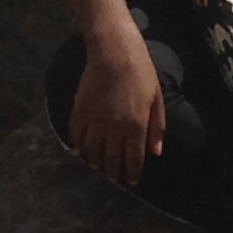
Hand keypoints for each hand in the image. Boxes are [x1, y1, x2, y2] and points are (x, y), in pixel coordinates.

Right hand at [70, 33, 165, 186]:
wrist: (114, 51)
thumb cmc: (141, 71)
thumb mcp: (156, 98)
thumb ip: (156, 127)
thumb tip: (155, 153)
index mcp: (136, 126)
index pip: (133, 160)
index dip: (132, 173)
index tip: (131, 180)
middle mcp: (114, 128)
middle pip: (111, 160)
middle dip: (113, 173)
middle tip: (114, 177)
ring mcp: (95, 121)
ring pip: (92, 153)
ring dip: (95, 162)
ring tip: (98, 165)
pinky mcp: (80, 112)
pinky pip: (76, 137)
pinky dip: (78, 147)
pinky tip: (81, 150)